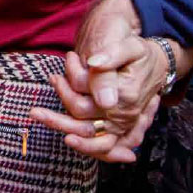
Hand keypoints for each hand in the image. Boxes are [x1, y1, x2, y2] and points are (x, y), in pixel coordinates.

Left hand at [29, 0, 188, 162]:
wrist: (158, 62)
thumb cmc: (139, 51)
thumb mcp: (128, 46)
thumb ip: (111, 57)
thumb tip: (94, 65)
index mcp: (125, 96)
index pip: (83, 106)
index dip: (65, 93)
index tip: (54, 77)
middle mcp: (125, 115)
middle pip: (84, 127)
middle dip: (57, 120)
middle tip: (35, 112)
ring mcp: (124, 124)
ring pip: (93, 140)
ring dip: (67, 132)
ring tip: (43, 119)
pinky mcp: (122, 127)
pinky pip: (105, 146)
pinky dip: (88, 145)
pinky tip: (70, 138)